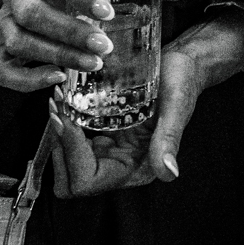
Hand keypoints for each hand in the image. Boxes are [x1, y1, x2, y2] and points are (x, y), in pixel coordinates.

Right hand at [0, 0, 190, 92]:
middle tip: (105, 47)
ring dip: (56, 56)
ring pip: (19, 43)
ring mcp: (2, 24)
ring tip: (92, 65)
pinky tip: (57, 80)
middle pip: (33, 13)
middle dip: (69, 32)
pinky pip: (1, 71)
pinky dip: (26, 80)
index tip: (106, 11)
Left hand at [47, 10, 243, 195]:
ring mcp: (112, 154)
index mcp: (139, 168)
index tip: (66, 117)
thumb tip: (168, 174)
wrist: (186, 64)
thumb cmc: (183, 81)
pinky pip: (75, 143)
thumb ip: (169, 140)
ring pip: (68, 164)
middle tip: (57, 111)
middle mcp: (123, 167)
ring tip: (58, 102)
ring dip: (58, 136)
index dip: (71, 153)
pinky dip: (65, 125)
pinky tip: (65, 100)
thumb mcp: (176, 106)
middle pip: (71, 180)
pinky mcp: (105, 139)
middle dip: (59, 148)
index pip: (88, 179)